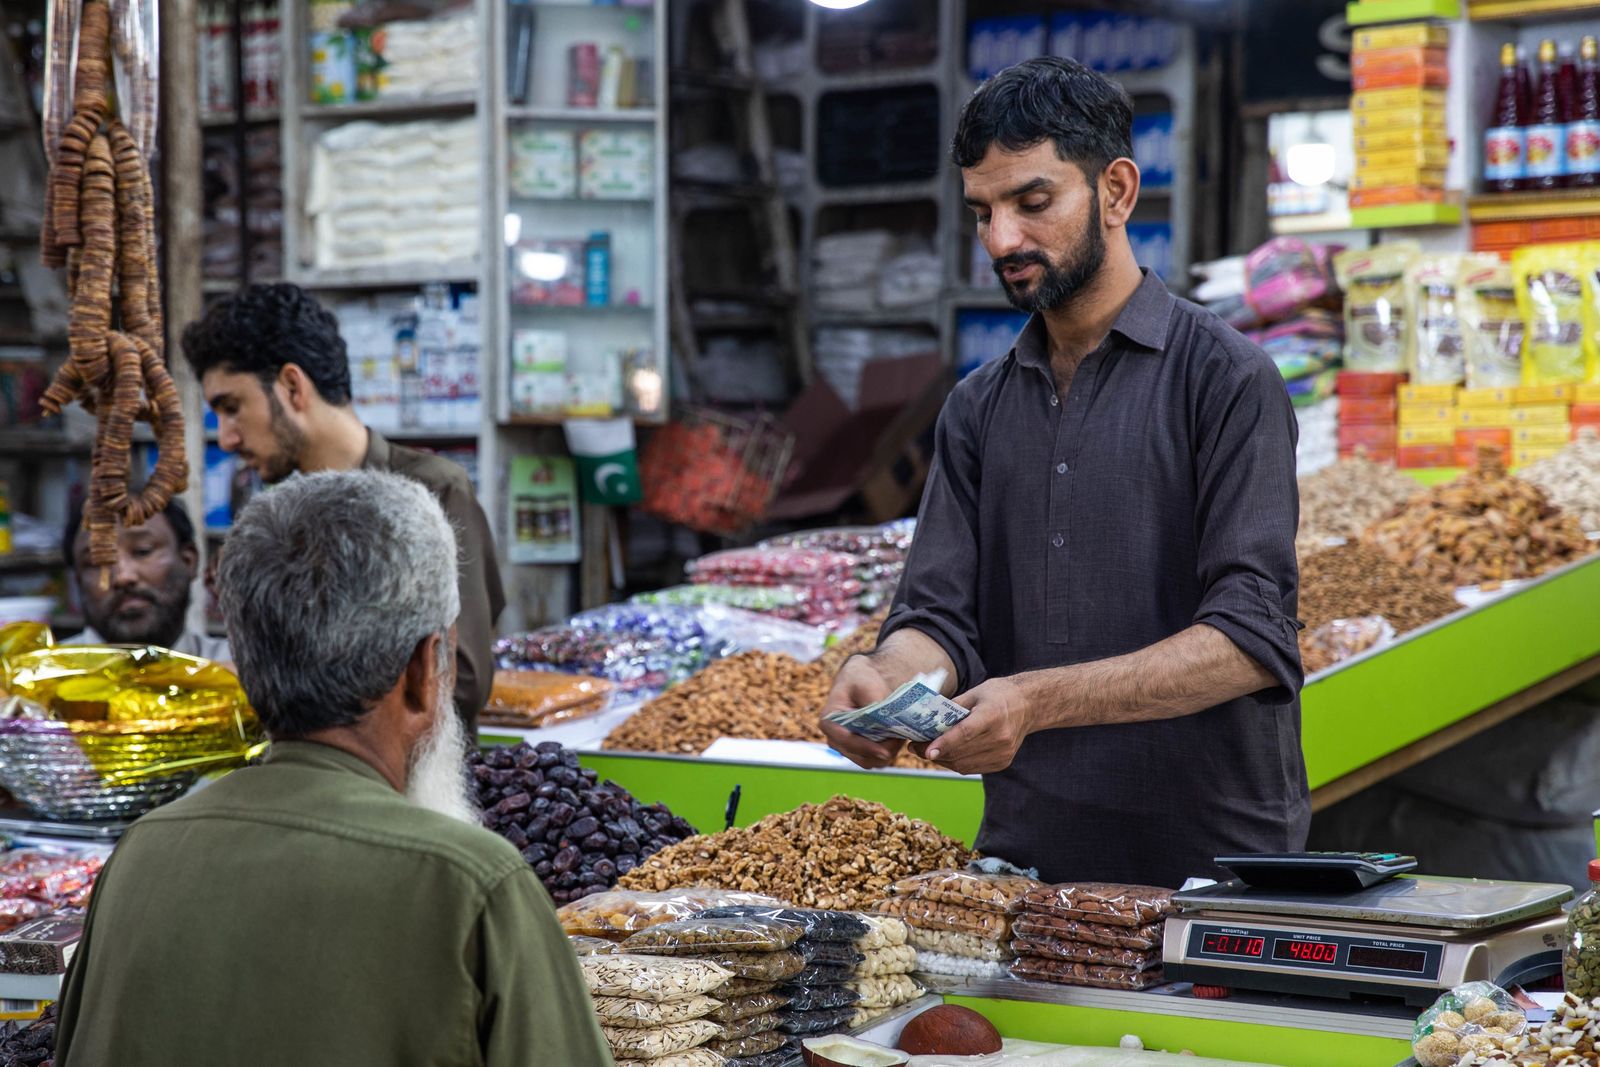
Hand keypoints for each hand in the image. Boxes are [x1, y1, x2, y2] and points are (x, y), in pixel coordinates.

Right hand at [818, 654, 904, 769]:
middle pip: (860, 756)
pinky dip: (888, 751)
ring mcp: (848, 748)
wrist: (863, 682)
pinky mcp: (861, 751)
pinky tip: (896, 736)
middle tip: (900, 737)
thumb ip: (873, 703)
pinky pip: (876, 760)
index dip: (866, 747)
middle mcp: (835, 739)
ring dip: (887, 751)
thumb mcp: (867, 685)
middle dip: (882, 750)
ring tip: (900, 734)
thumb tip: (885, 723)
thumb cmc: (861, 681)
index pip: (846, 740)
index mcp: (829, 721)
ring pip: (870, 761)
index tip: (886, 750)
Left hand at [917, 677, 1031, 774]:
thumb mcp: (975, 692)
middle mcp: (1000, 737)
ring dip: (942, 760)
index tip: (926, 751)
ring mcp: (1003, 753)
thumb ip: (952, 708)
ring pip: (963, 765)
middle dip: (933, 752)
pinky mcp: (1003, 762)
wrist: (1029, 705)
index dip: (944, 744)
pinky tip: (946, 755)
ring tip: (926, 751)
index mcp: (993, 715)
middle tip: (914, 746)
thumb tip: (926, 722)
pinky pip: (972, 768)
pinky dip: (955, 763)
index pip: (965, 733)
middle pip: (961, 752)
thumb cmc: (998, 695)